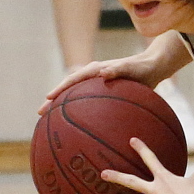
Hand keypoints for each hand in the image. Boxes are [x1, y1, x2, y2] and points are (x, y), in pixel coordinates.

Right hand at [39, 54, 166, 114]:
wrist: (153, 67)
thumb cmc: (143, 67)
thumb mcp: (131, 68)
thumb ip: (118, 69)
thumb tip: (102, 73)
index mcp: (96, 70)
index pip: (73, 80)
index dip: (59, 89)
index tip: (47, 99)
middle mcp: (93, 77)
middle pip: (69, 89)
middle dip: (54, 100)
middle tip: (40, 113)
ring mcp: (97, 85)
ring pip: (75, 97)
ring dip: (63, 107)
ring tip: (51, 121)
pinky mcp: (104, 92)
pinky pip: (88, 103)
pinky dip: (79, 112)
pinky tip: (79, 126)